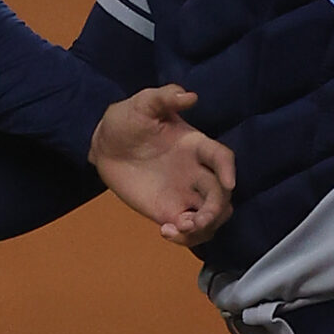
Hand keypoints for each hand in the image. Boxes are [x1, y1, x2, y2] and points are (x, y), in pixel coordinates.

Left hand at [89, 86, 235, 245]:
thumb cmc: (127, 119)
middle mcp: (196, 172)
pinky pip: (188, 230)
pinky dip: (184, 237)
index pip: (222, 158)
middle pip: (222, 195)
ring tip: (179, 229)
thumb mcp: (143, 102)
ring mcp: (184, 193)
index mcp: (196, 146)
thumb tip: (189, 96)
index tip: (229, 183)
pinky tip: (166, 232)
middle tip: (196, 220)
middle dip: (216, 210)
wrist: (104, 144)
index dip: (229, 170)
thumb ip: (165, 97)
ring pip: (212, 217)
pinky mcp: (168, 211)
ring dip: (204, 228)